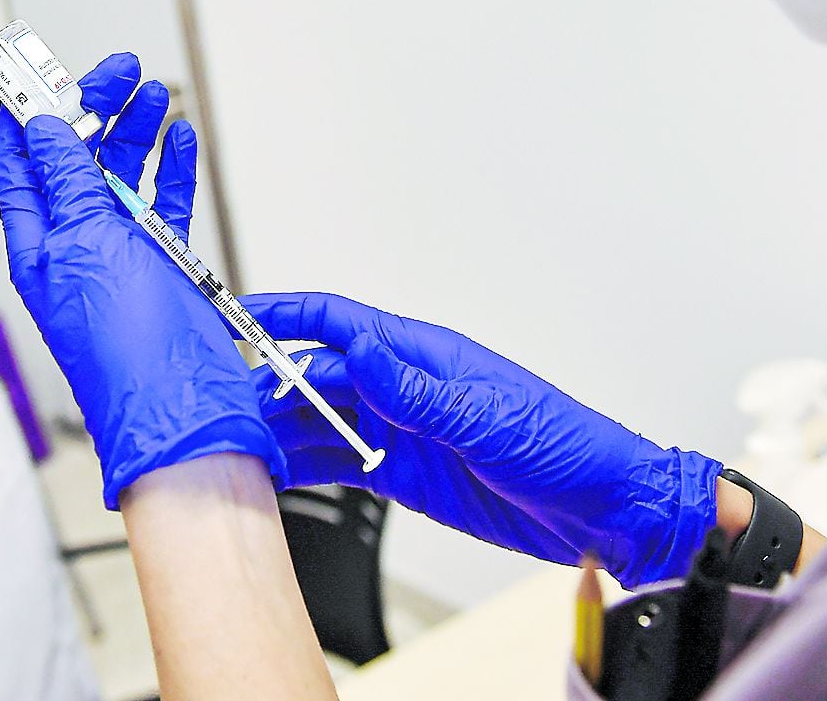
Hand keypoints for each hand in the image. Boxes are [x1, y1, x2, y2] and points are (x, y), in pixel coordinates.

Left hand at [0, 52, 280, 509]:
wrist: (185, 414)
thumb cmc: (129, 351)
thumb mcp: (87, 244)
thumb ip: (68, 181)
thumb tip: (42, 127)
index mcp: (38, 243)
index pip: (19, 162)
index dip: (26, 112)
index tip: (38, 68)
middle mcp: (76, 247)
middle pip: (76, 160)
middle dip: (94, 110)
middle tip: (119, 70)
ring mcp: (122, 258)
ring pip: (123, 178)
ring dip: (136, 133)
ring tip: (154, 92)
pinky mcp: (166, 269)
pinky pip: (166, 207)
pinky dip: (173, 171)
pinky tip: (180, 142)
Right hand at [243, 291, 719, 586]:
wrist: (602, 509)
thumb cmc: (565, 445)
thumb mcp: (487, 416)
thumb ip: (418, 391)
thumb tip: (363, 353)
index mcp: (422, 356)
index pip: (339, 322)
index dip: (285, 316)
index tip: (235, 316)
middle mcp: (404, 387)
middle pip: (318, 374)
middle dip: (269, 383)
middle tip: (225, 404)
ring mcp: (400, 429)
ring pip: (322, 419)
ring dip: (282, 427)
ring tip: (238, 441)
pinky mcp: (404, 472)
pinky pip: (340, 461)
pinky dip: (306, 465)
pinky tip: (277, 471)